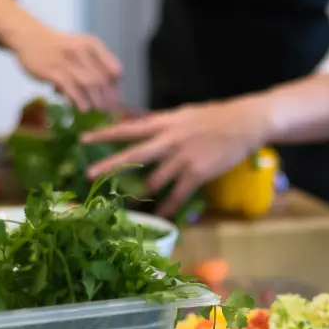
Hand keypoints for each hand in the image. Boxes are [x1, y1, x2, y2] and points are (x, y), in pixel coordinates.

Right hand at [10, 27, 121, 111]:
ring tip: (97, 109)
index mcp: (93, 45)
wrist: (28, 37)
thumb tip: (108, 94)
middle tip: (108, 109)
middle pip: (103, 79)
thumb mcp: (81, 49)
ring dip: (96, 101)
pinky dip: (80, 100)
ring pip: (89, 84)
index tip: (115, 97)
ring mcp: (67, 60)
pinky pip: (71, 88)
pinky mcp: (52, 70)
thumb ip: (95, 67)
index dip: (116, 86)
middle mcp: (82, 50)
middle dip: (108, 98)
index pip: (114, 69)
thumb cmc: (59, 47)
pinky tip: (83, 107)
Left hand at [82, 96, 269, 216]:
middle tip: (88, 175)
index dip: (104, 134)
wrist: (245, 122)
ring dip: (141, 193)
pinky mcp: (197, 172)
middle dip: (110, 166)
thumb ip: (162, 122)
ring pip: (154, 180)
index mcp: (165, 123)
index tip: (83, 139)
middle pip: (133, 154)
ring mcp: (182, 157)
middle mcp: (169, 140)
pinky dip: (168, 205)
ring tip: (129, 204)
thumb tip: (139, 123)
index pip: (128, 128)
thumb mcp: (184, 114)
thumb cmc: (216, 116)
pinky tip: (162, 214)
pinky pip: (177, 193)